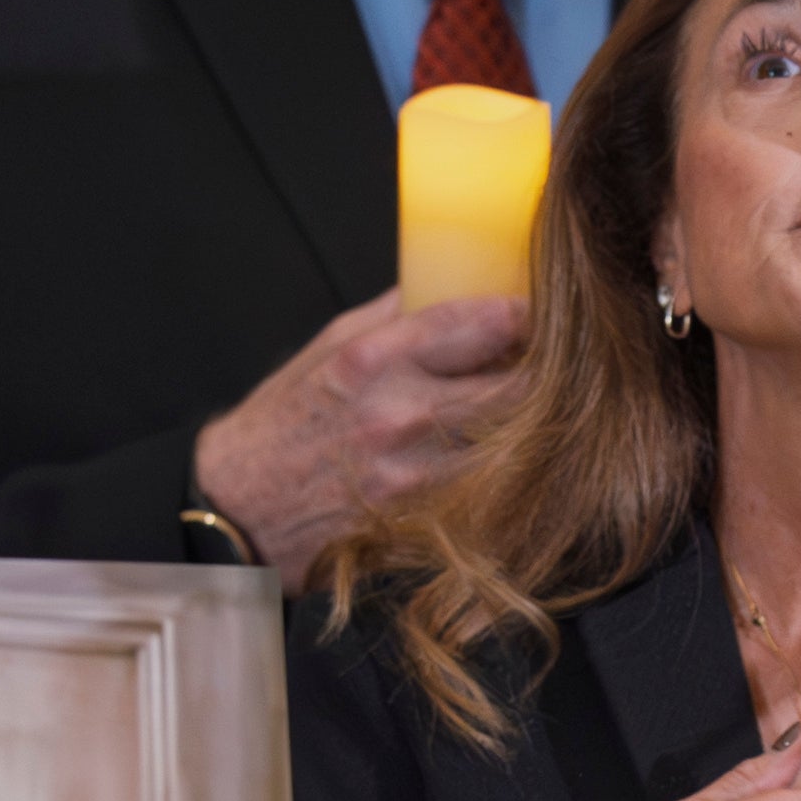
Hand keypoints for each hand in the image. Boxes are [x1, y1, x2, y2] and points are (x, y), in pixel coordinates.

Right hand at [194, 287, 524, 577]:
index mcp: (374, 359)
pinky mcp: (425, 522)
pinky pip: (495, 493)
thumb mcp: (330, 346)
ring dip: (540, 426)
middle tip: (561, 365)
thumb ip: (396, 315)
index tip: (547, 311)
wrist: (240, 512)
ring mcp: (416, 476)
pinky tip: (512, 462)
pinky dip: (513, 475)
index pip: (485, 323)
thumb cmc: (285, 424)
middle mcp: (398, 415)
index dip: (531, 314)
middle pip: (521, 386)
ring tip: (542, 412)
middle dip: (551, 372)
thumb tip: (454, 278)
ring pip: (519, 444)